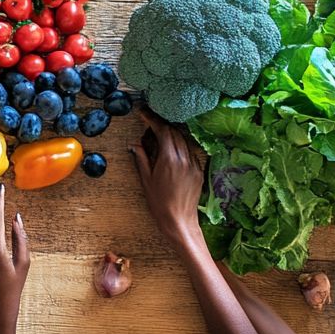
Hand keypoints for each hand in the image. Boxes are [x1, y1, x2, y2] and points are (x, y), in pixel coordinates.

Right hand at [130, 108, 205, 245]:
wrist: (179, 220)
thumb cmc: (159, 202)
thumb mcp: (146, 180)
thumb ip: (142, 158)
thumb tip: (135, 144)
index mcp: (169, 159)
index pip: (163, 131)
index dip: (153, 119)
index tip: (144, 113)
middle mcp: (184, 158)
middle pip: (175, 132)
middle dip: (162, 124)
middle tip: (150, 122)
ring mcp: (193, 164)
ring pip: (184, 140)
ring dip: (172, 133)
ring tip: (161, 133)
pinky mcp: (199, 170)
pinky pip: (190, 151)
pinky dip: (180, 145)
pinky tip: (172, 149)